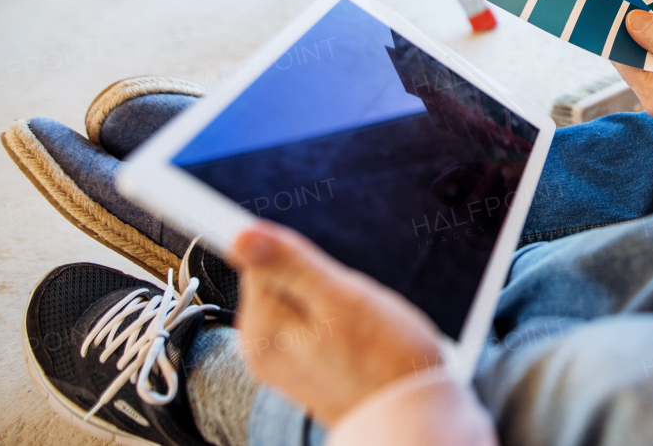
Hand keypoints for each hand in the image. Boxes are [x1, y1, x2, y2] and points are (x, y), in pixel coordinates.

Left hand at [228, 222, 449, 426]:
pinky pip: (314, 321)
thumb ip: (289, 264)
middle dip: (321, 280)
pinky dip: (337, 320)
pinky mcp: (302, 366)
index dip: (301, 257)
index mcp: (261, 328)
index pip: (260, 259)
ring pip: (303, 299)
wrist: (412, 417)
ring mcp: (281, 359)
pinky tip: (358, 339)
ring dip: (333, 300)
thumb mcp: (340, 298)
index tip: (328, 276)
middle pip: (283, 279)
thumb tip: (240, 235)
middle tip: (353, 306)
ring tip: (359, 326)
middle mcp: (261, 347)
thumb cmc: (385, 360)